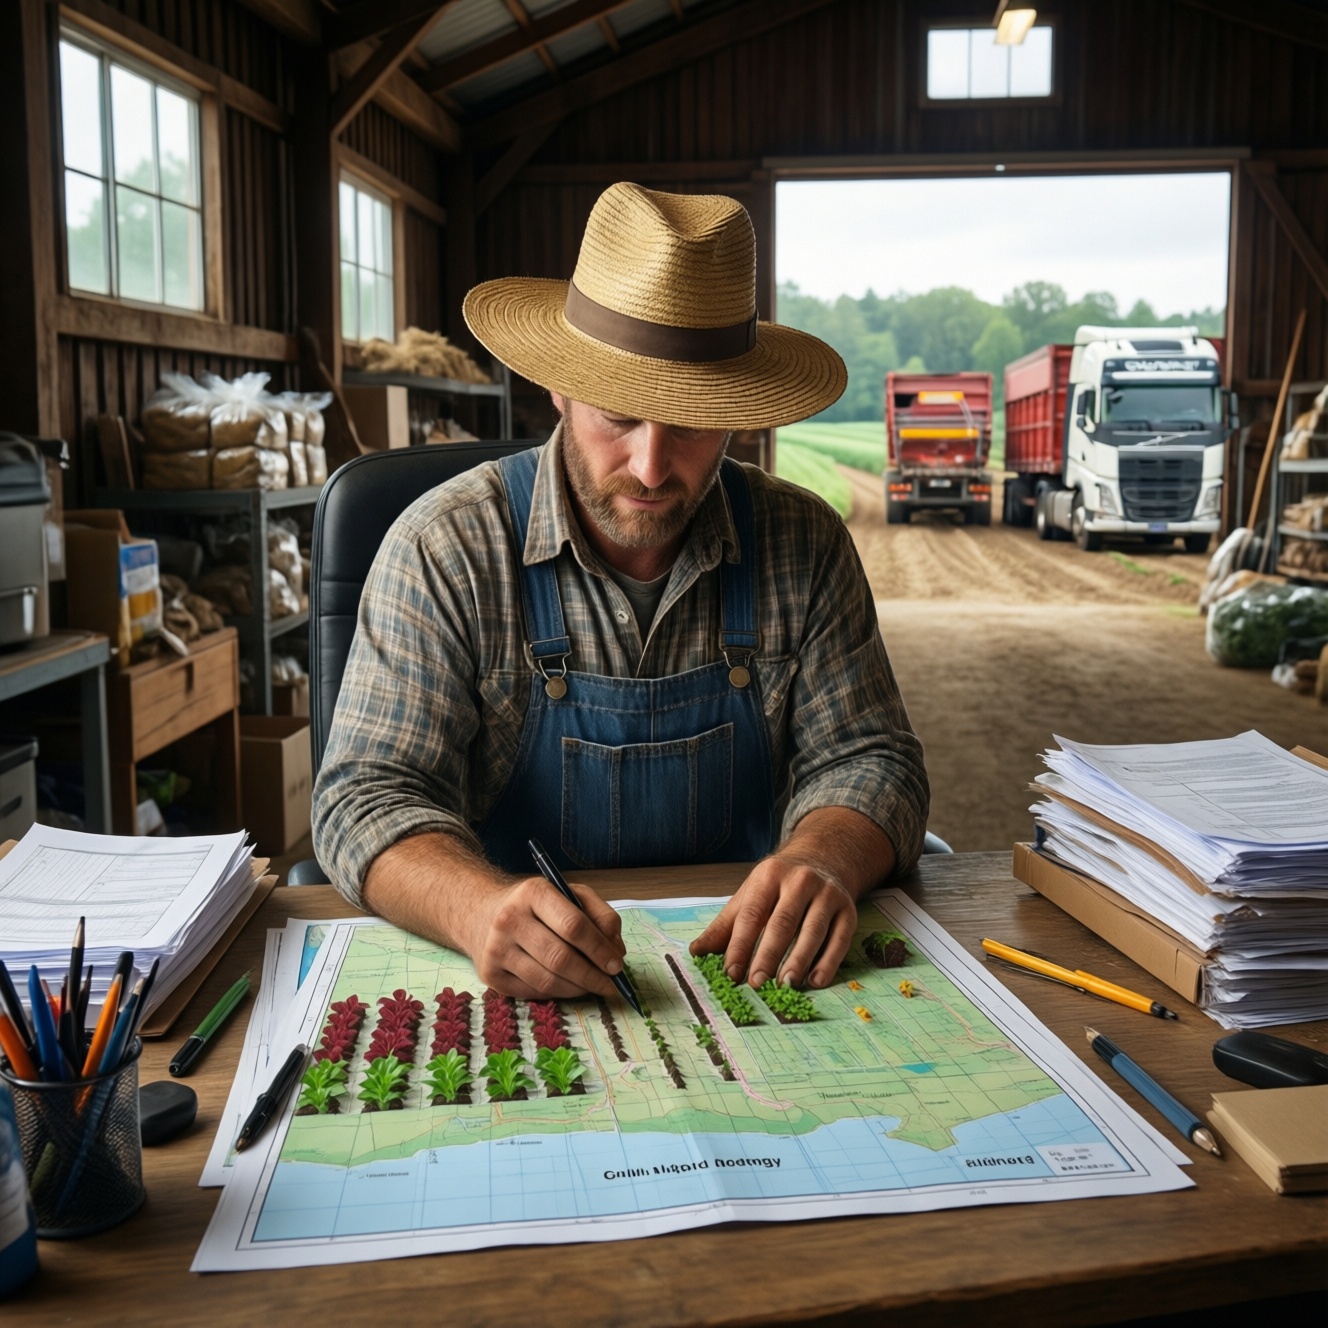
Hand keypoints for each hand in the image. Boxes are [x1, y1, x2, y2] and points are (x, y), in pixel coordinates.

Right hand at [463, 877, 626, 999]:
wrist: (480, 913)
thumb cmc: (534, 905)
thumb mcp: (568, 894)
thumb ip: (600, 914)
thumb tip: (616, 950)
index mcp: (533, 892)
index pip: (573, 925)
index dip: (599, 949)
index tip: (616, 965)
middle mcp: (509, 919)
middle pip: (560, 957)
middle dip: (592, 976)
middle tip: (611, 984)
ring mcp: (496, 949)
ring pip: (547, 980)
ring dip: (578, 988)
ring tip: (594, 986)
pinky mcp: (490, 975)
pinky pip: (533, 992)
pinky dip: (558, 993)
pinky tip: (570, 987)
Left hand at [689, 856, 858, 990]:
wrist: (823, 859)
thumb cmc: (778, 885)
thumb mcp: (749, 895)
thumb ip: (725, 926)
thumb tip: (696, 952)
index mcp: (769, 875)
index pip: (752, 914)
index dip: (740, 945)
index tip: (731, 973)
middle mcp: (800, 881)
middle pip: (782, 923)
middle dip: (768, 955)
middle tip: (757, 983)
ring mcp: (827, 894)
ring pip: (813, 930)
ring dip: (798, 960)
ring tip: (785, 985)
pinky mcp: (848, 909)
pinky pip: (840, 938)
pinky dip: (828, 962)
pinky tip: (815, 981)